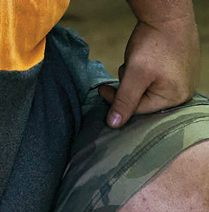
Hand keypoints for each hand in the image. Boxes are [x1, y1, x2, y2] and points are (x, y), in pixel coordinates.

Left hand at [98, 12, 199, 127]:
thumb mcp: (135, 74)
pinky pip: (156, 78)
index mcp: (176, 97)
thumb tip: (113, 125)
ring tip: (139, 60)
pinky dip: (145, 71)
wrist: (168, 12)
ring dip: (136, 78)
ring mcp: (184, 78)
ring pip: (147, 88)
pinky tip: (146, 58)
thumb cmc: (154, 42)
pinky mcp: (180, 68)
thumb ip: (124, 101)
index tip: (102, 90)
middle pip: (144, 100)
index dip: (117, 101)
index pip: (138, 109)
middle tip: (127, 68)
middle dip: (130, 87)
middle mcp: (183, 91)